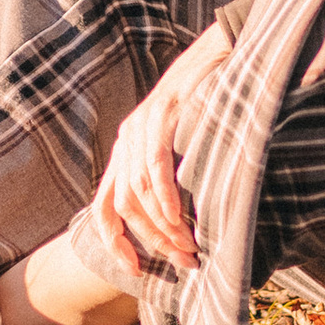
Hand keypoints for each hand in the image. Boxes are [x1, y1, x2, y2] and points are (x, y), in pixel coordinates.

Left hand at [88, 26, 233, 278]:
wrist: (218, 55)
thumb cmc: (208, 107)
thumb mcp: (183, 147)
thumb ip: (174, 177)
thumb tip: (184, 225)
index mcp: (125, 154)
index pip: (105, 208)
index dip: (114, 243)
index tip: (136, 270)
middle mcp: (125, 142)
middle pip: (125, 206)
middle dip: (152, 241)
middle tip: (183, 260)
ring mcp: (139, 126)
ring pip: (140, 191)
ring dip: (164, 225)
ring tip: (190, 245)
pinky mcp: (160, 113)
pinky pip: (155, 163)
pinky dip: (165, 194)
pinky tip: (179, 216)